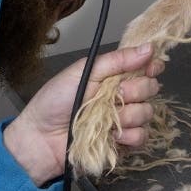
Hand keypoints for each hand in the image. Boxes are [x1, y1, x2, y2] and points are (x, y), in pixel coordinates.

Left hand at [3, 43, 164, 185]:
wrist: (39, 139)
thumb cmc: (54, 102)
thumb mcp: (83, 72)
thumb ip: (116, 60)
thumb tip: (148, 48)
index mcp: (113, 75)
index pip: (145, 66)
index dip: (152, 66)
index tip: (150, 68)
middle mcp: (122, 95)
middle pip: (150, 88)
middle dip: (135, 91)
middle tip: (114, 94)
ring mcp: (123, 119)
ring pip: (147, 112)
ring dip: (129, 115)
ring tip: (107, 119)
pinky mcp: (122, 142)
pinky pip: (142, 136)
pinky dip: (130, 136)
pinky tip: (113, 135)